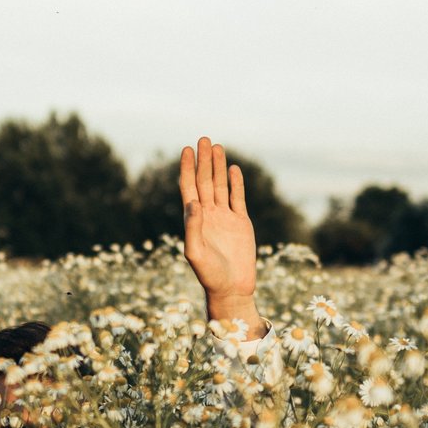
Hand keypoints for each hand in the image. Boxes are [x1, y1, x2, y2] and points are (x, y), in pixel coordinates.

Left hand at [179, 137, 264, 336]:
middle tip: (203, 139)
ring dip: (218, 167)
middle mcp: (208, 215)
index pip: (189, 188)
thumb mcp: (195, 253)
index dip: (187, 168)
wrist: (232, 288)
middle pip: (204, 181)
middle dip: (204, 161)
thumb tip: (194, 203)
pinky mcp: (241, 223)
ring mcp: (225, 217)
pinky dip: (236, 183)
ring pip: (221, 186)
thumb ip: (192, 227)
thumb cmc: (209, 275)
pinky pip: (238, 198)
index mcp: (194, 220)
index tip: (186, 150)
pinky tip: (233, 169)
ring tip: (216, 146)